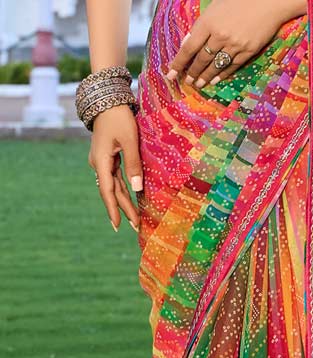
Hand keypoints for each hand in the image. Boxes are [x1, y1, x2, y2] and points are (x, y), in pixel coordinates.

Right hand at [88, 104, 141, 232]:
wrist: (107, 99)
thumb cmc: (119, 117)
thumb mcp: (129, 140)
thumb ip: (133, 164)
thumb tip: (137, 189)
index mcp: (101, 161)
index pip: (108, 191)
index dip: (113, 209)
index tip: (118, 225)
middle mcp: (99, 164)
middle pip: (112, 192)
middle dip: (124, 210)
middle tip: (135, 227)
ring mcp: (102, 161)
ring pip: (115, 186)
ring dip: (125, 202)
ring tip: (135, 219)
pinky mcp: (108, 158)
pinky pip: (116, 178)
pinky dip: (124, 190)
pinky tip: (131, 201)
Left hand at [166, 0, 307, 89]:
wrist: (267, 2)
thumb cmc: (239, 1)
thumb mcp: (215, 8)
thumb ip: (202, 25)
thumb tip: (190, 42)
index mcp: (209, 22)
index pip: (189, 48)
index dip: (179, 62)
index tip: (171, 73)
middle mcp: (220, 36)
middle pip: (202, 60)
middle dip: (192, 72)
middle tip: (187, 81)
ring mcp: (235, 45)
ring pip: (216, 66)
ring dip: (205, 77)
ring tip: (199, 84)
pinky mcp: (248, 51)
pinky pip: (231, 67)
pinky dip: (222, 74)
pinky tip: (215, 79)